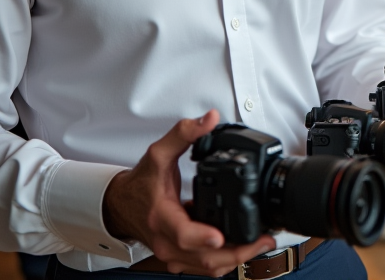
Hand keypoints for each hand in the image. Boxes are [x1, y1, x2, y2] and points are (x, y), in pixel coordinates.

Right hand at [102, 112, 275, 275]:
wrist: (121, 206)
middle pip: (204, 259)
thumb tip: (209, 119)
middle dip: (237, 253)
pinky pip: (206, 267)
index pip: (182, 234)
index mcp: (161, 216)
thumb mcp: (158, 153)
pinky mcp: (180, 259)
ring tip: (261, 242)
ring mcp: (173, 254)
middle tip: (263, 239)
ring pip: (207, 268)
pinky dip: (227, 261)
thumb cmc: (140, 183)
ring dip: (237, 259)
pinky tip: (245, 247)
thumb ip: (184, 134)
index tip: (219, 236)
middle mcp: (167, 241)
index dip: (202, 237)